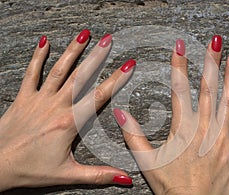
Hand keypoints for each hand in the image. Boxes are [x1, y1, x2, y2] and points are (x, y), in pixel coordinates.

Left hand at [0, 29, 134, 190]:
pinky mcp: (23, 98)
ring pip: (59, 71)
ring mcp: (38, 99)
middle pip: (80, 77)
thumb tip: (125, 178)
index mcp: (68, 123)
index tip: (128, 65)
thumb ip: (99, 175)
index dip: (116, 80)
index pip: (99, 97)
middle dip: (96, 56)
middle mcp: (55, 106)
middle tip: (108, 40)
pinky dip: (37, 56)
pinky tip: (45, 42)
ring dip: (72, 51)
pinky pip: (31, 73)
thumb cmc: (31, 170)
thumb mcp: (68, 175)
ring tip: (85, 35)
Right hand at [113, 36, 228, 193]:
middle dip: (210, 62)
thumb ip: (133, 135)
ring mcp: (224, 137)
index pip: (180, 89)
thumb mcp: (147, 161)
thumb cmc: (171, 186)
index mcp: (182, 129)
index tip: (179, 47)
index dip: (179, 66)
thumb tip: (120, 112)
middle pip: (208, 88)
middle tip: (214, 42)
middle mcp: (205, 128)